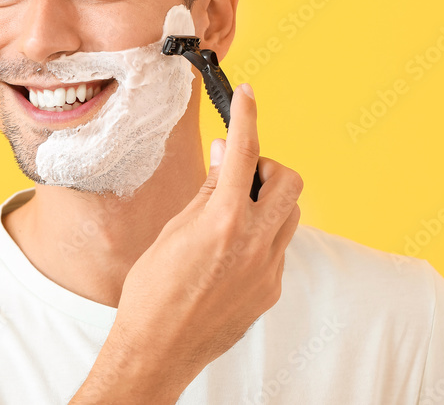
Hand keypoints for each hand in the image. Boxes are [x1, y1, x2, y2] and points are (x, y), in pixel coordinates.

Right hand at [78, 84, 302, 402]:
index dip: (247, 115)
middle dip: (267, 167)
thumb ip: (207, 191)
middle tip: (238, 176)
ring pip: (291, 213)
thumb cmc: (152, 290)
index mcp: (224, 221)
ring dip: (268, 201)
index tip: (249, 95)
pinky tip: (230, 251)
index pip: (243, 152)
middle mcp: (255, 243)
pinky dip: (262, 235)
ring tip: (232, 214)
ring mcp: (268, 269)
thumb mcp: (173, 230)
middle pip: (289, 180)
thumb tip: (224, 155)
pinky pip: (279, 247)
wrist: (158, 350)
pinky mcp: (271, 290)